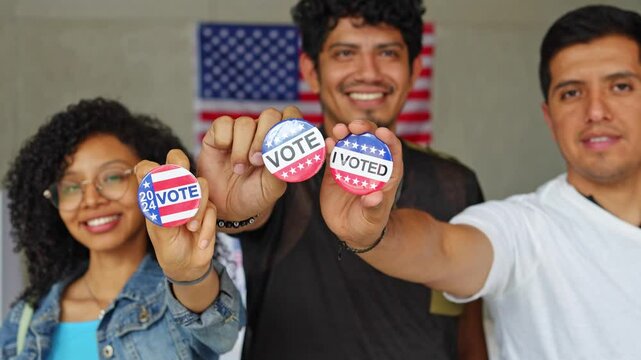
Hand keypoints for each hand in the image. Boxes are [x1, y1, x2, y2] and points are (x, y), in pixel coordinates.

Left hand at [135, 149, 216, 281]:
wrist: (187, 265)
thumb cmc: (168, 247)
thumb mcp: (160, 232)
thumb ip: (162, 212)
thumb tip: (163, 193)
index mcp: (156, 195)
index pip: (148, 169)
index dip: (148, 167)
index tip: (149, 174)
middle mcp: (175, 191)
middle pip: (178, 162)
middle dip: (180, 166)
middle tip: (180, 177)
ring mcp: (193, 197)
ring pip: (201, 185)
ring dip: (197, 208)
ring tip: (190, 228)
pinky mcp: (208, 208)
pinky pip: (211, 208)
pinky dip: (206, 226)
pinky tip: (200, 240)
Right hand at [197, 107, 303, 222]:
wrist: (226, 206)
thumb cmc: (254, 194)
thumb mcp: (271, 188)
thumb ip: (280, 170)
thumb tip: (286, 155)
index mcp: (281, 139)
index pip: (292, 116)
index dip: (290, 124)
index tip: (283, 144)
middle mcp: (262, 130)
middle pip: (270, 115)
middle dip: (264, 138)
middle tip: (257, 161)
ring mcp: (241, 130)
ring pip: (245, 123)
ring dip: (242, 147)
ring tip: (239, 169)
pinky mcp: (220, 132)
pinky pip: (223, 124)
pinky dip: (224, 140)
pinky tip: (225, 155)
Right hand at [320, 120, 403, 246]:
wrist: (350, 231)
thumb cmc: (369, 224)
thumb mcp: (373, 218)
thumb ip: (374, 208)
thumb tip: (375, 197)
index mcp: (386, 173)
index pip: (392, 150)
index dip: (388, 139)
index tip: (381, 132)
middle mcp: (369, 165)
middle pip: (370, 140)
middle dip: (364, 129)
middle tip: (355, 127)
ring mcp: (351, 166)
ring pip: (349, 143)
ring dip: (344, 133)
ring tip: (338, 130)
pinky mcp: (334, 171)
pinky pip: (332, 156)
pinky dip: (329, 147)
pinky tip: (326, 143)